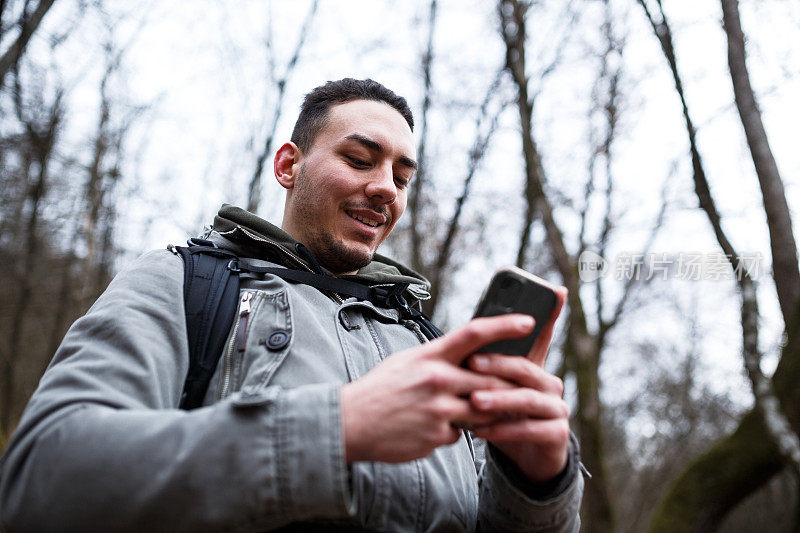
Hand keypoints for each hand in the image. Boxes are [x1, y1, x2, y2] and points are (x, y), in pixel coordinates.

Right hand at [340, 314, 536, 463]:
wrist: (350, 422)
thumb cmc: (380, 388)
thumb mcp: (407, 361)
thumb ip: (438, 357)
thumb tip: (467, 353)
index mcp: (430, 355)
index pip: (474, 333)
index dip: (505, 325)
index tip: (529, 322)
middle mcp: (438, 379)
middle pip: (492, 380)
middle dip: (508, 386)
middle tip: (521, 387)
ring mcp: (439, 409)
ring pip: (484, 410)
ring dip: (487, 411)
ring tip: (476, 408)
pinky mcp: (437, 435)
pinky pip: (462, 433)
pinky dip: (457, 431)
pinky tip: (436, 428)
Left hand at [467, 287, 569, 482]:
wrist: (524, 458)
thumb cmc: (504, 415)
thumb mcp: (494, 388)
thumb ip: (485, 364)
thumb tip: (464, 338)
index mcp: (535, 366)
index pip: (542, 334)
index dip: (550, 312)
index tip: (554, 289)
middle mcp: (550, 383)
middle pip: (526, 368)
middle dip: (498, 364)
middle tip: (472, 363)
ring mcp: (557, 409)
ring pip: (528, 399)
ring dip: (499, 399)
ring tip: (474, 400)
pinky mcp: (557, 435)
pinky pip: (531, 430)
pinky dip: (503, 430)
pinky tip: (480, 430)